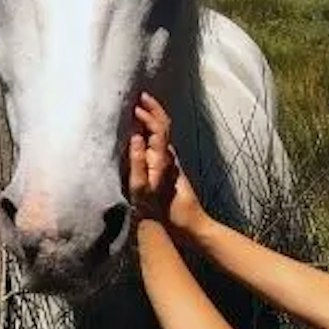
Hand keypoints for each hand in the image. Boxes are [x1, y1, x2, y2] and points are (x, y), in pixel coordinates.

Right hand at [125, 93, 205, 235]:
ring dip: (150, 121)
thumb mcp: (150, 191)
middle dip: (151, 111)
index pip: (160, 127)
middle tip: (136, 99)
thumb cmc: (172, 213)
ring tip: (135, 113)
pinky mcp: (168, 173)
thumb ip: (140, 164)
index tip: (138, 99)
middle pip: (163, 127)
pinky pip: (158, 147)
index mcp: (166, 159)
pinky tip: (140, 137)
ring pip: (161, 136)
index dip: (151, 111)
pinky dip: (149, 135)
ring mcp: (170, 165)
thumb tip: (136, 137)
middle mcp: (170, 158)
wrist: (192, 229)